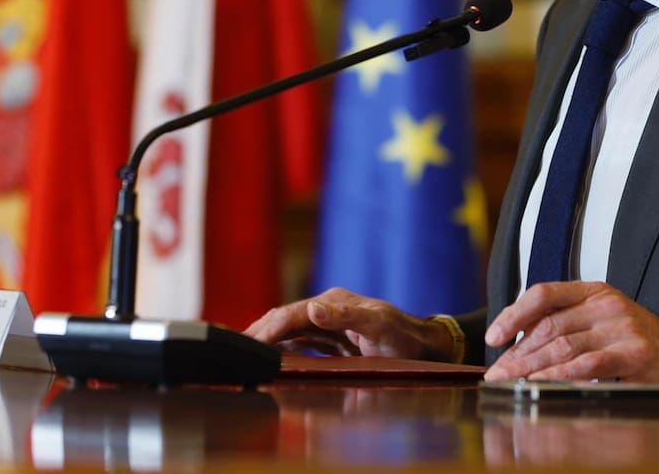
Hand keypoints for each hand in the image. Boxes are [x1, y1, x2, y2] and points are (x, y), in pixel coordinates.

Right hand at [243, 287, 456, 361]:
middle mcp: (328, 309)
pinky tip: (270, 356)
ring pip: (290, 329)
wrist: (423, 346)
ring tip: (245, 351)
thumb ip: (347, 316)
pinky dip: (283, 347)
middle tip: (235, 348)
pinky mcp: (333, 339)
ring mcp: (329, 324)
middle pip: (286, 318)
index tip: (250, 343)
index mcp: (335, 302)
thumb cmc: (403, 336)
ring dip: (268, 338)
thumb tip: (313, 307)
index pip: (294, 314)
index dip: (270, 328)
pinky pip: (301, 342)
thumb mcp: (378, 324)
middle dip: (261, 330)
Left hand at [483, 281, 658, 382]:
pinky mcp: (633, 354)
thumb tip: (519, 346)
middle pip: (548, 326)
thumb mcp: (603, 322)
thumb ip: (569, 325)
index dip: (513, 314)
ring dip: (530, 368)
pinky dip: (559, 375)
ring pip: (562, 346)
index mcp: (596, 292)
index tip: (493, 336)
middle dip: (517, 352)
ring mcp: (621, 328)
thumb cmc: (639, 344)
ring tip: (511, 383)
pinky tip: (541, 385)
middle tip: (497, 373)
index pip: (544, 294)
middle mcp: (607, 305)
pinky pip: (586, 365)